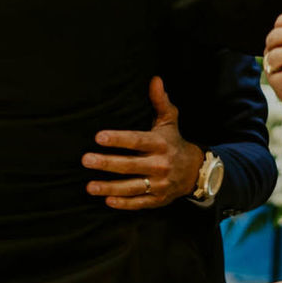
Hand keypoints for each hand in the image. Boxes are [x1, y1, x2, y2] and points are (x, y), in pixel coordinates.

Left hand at [83, 78, 203, 209]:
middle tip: (86, 160)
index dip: (118, 139)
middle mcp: (160, 164)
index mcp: (160, 144)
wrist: (196, 171)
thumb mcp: (169, 121)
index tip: (99, 137)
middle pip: (130, 165)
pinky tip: (107, 200)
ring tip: (90, 186)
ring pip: (132, 187)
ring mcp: (159, 184)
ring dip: (110, 188)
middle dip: (107, 163)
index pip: (137, 141)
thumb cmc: (174, 142)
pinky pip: (139, 203)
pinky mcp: (158, 199)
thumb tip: (155, 79)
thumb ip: (160, 102)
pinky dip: (124, 203)